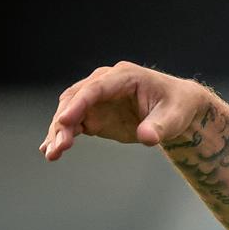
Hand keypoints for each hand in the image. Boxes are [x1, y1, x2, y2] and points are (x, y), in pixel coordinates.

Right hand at [40, 61, 209, 160]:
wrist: (178, 109)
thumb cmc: (178, 107)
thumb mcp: (174, 117)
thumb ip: (159, 127)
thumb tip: (147, 138)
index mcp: (124, 76)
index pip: (96, 88)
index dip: (79, 104)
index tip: (64, 121)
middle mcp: (106, 83)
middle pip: (76, 99)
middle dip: (64, 122)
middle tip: (58, 146)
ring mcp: (98, 98)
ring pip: (70, 111)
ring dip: (59, 132)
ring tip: (52, 154)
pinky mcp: (95, 113)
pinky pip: (73, 123)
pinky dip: (62, 135)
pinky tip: (50, 150)